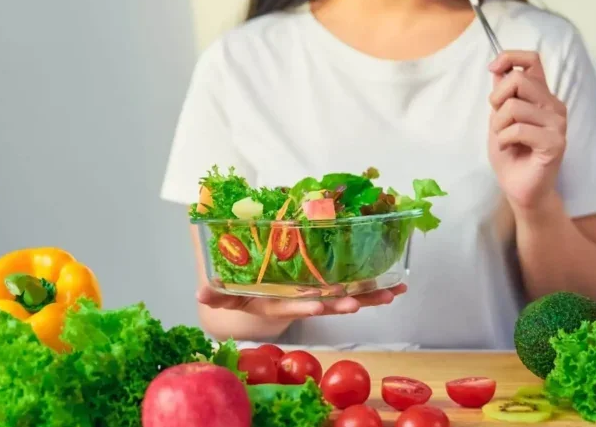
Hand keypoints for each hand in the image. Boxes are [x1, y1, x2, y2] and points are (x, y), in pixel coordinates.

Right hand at [196, 283, 406, 319]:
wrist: (256, 309)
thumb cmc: (241, 298)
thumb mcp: (226, 296)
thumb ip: (216, 295)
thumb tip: (199, 293)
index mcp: (277, 302)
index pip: (291, 304)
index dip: (305, 304)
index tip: (320, 303)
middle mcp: (301, 302)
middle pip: (325, 304)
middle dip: (344, 303)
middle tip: (361, 302)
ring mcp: (317, 297)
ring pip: (346, 299)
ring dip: (370, 297)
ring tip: (393, 293)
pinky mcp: (327, 291)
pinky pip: (353, 291)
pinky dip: (374, 290)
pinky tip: (396, 286)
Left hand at [487, 51, 566, 210]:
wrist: (519, 187)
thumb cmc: (511, 153)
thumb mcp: (499, 118)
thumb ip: (502, 95)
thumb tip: (498, 68)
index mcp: (541, 96)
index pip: (532, 60)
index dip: (509, 57)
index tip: (493, 69)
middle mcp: (553, 105)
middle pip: (518, 80)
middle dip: (496, 100)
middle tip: (498, 122)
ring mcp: (557, 123)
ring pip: (514, 107)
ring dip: (498, 126)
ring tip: (504, 139)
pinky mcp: (555, 142)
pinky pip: (518, 129)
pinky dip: (504, 139)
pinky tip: (509, 148)